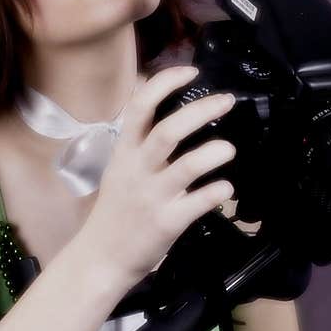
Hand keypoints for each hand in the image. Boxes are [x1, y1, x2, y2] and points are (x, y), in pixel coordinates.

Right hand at [76, 66, 237, 284]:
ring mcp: (153, 197)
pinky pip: (198, 203)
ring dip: (213, 152)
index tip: (191, 72)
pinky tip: (226, 187)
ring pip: (187, 166)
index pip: (139, 106)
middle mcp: (137, 170)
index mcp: (124, 152)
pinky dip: (217, 191)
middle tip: (226, 101)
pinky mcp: (167, 223)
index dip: (165, 84)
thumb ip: (143, 145)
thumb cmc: (116, 211)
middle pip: (168, 131)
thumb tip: (177, 115)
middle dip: (200, 111)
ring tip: (229, 148)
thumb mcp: (120, 170)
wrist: (101, 258)